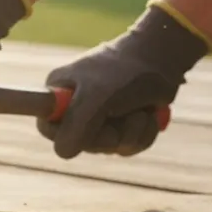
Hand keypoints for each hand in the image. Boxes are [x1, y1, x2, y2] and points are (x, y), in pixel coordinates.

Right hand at [38, 5, 208, 158]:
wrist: (163, 58)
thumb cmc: (125, 72)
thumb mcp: (96, 97)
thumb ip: (76, 125)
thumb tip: (64, 152)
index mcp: (57, 94)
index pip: (47, 128)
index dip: (63, 134)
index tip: (86, 123)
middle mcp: (74, 109)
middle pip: (80, 144)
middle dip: (108, 134)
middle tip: (119, 111)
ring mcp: (99, 120)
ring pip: (108, 148)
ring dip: (130, 133)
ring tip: (139, 110)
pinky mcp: (122, 128)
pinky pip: (127, 147)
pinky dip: (143, 135)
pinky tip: (148, 115)